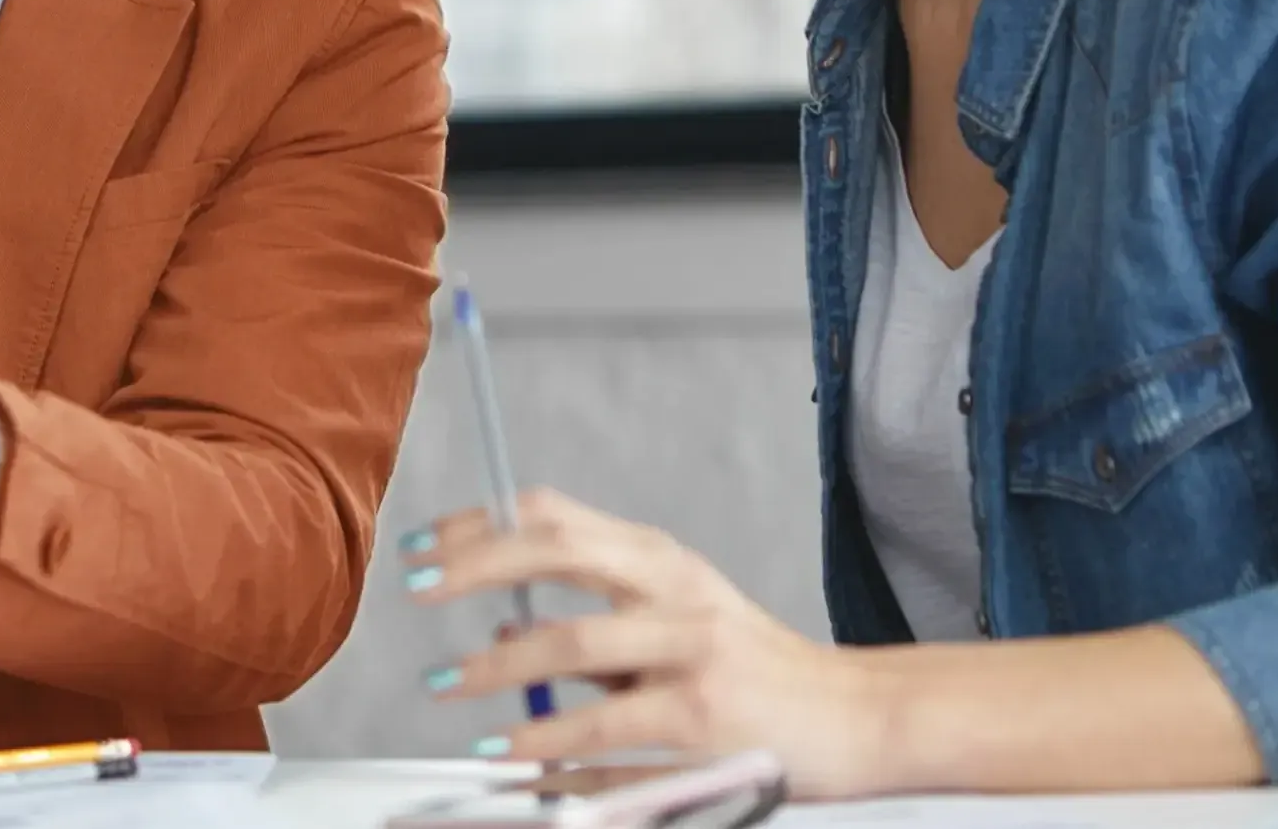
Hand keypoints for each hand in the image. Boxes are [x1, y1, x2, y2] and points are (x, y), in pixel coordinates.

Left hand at [404, 489, 895, 799]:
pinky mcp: (705, 719)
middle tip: (418, 590)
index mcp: (658, 558)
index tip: (420, 548)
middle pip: (556, 551)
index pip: (552, 515)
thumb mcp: (675, 617)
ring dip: (499, 668)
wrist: (858, 717)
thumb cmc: (755, 669)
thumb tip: (504, 618)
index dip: (477, 525)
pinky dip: (550, 750)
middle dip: (473, 565)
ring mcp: (692, 652)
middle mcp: (673, 589)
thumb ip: (596, 612)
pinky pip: (609, 735)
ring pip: (574, 645)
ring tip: (450, 689)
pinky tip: (514, 763)